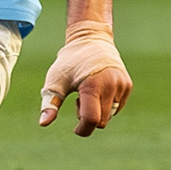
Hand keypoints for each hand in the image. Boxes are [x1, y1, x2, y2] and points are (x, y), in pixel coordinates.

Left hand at [39, 21, 130, 136]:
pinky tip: (98, 90)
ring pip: (110, 115)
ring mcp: (121, 85)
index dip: (83, 129)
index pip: (92, 119)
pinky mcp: (127, 85)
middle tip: (78, 100)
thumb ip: (50, 103)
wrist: (90, 40)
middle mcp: (111, 86)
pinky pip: (117, 107)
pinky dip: (106, 105)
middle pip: (101, 121)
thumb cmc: (68, 63)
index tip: (75, 129)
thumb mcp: (55, 82)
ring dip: (98, 111)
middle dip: (88, 117)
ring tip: (88, 93)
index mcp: (92, 86)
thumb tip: (43, 123)